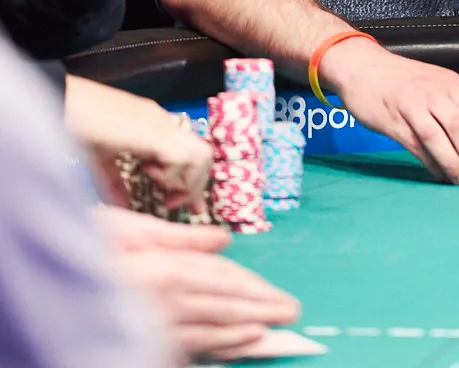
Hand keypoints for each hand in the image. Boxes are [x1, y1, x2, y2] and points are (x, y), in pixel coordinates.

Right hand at [66, 77, 211, 211]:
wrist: (68, 103)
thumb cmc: (80, 125)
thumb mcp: (102, 160)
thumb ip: (115, 183)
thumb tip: (124, 206)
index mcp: (155, 126)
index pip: (192, 152)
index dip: (195, 181)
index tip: (190, 206)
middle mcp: (164, 123)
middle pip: (205, 155)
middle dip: (194, 185)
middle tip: (172, 201)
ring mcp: (162, 125)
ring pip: (201, 155)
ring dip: (186, 180)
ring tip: (161, 187)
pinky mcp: (153, 132)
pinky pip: (181, 157)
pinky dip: (171, 174)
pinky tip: (149, 172)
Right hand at [96, 208, 299, 362]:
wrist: (49, 280)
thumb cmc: (87, 247)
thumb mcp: (130, 229)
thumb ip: (181, 237)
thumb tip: (224, 241)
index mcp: (167, 269)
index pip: (223, 279)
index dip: (255, 287)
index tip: (280, 294)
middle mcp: (167, 300)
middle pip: (226, 306)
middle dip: (262, 310)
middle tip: (293, 313)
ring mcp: (157, 326)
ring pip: (214, 330)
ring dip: (248, 332)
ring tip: (275, 331)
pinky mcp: (147, 341)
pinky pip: (193, 344)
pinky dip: (221, 345)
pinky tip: (241, 344)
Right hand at [324, 40, 458, 184]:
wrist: (361, 67)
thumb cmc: (400, 78)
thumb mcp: (433, 81)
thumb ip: (453, 104)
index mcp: (448, 82)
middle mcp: (433, 92)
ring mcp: (412, 106)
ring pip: (441, 138)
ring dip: (455, 164)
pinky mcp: (393, 121)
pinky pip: (418, 147)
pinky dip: (432, 164)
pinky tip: (439, 174)